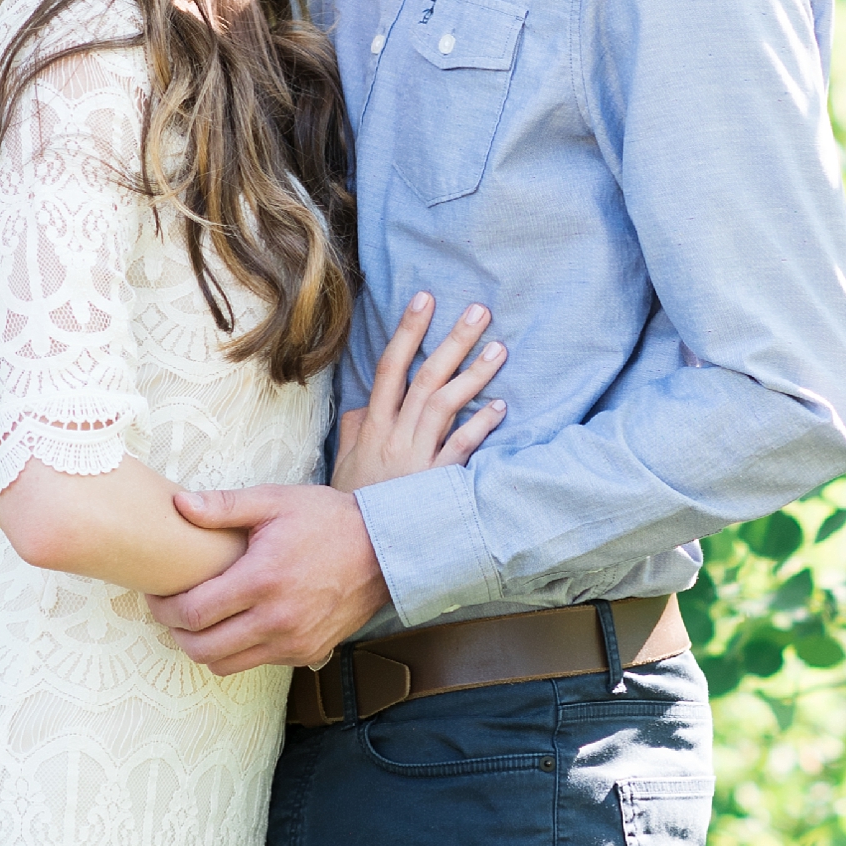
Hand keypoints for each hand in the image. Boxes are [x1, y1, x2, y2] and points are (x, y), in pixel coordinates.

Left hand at [147, 483, 384, 673]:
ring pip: (225, 665)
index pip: (193, 612)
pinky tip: (234, 624)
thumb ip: (224, 507)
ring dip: (202, 647)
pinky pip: (255, 663)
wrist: (383, 550)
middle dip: (175, 632)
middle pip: (202, 648)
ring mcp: (293, 642)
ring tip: (197, 621)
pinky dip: (236, 650)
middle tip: (169, 611)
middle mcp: (276, 619)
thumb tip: (178, 506)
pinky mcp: (306, 653)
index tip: (156, 595)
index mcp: (263, 579)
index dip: (164, 608)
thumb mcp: (275, 501)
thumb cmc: (326, 520)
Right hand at [331, 291, 503, 493]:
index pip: (390, 367)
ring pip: (445, 405)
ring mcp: (416, 457)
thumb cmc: (352, 503)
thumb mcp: (344, 462)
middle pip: (425, 377)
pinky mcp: (435, 481)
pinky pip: (460, 447)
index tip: (425, 299)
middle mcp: (395, 434)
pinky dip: (479, 425)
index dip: (408, 330)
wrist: (357, 546)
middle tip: (479, 311)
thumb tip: (361, 405)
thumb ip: (352, 429)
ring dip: (474, 375)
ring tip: (499, 349)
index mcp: (372, 425)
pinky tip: (501, 407)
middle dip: (452, 341)